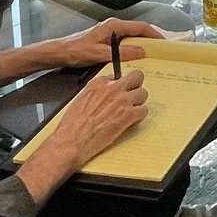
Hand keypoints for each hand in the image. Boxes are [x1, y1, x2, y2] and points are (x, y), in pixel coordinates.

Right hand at [18, 67, 147, 202]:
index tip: (119, 91)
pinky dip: (140, 116)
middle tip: (133, 95)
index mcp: (98, 83)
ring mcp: (122, 100)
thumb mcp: (80, 100)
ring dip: (139, 102)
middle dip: (136, 85)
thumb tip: (103, 95)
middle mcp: (112, 88)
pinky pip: (144, 110)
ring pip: (143, 93)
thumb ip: (95, 93)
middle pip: (136, 77)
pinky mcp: (128, 115)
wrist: (72, 140)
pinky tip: (132, 121)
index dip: (119, 85)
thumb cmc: (72, 125)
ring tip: (132, 111)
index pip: (117, 75)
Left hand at [45, 18, 162, 72]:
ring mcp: (109, 32)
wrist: (60, 52)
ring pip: (131, 36)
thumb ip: (121, 53)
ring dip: (141, 44)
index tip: (163, 42)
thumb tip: (140, 51)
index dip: (154, 34)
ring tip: (150, 55)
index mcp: (113, 26)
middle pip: (137, 30)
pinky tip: (133, 58)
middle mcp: (113, 26)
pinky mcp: (106, 39)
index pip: (140, 27)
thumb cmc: (76, 50)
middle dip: (150, 39)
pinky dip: (132, 48)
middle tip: (159, 51)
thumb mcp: (100, 54)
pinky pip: (124, 41)